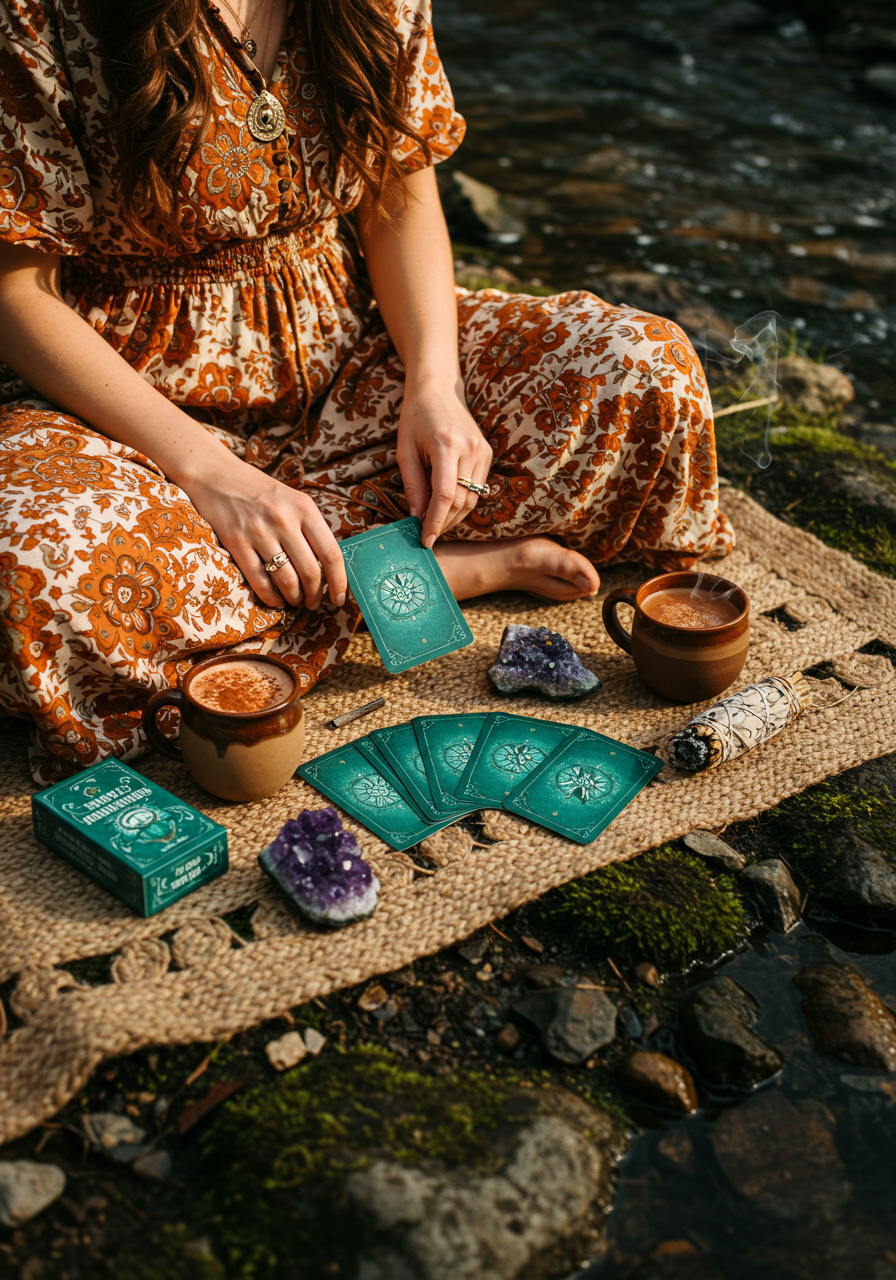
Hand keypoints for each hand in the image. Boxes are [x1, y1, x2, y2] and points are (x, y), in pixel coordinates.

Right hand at [183, 449, 346, 610]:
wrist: (215, 474)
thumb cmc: (258, 490)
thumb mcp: (292, 500)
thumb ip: (309, 528)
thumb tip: (327, 567)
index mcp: (304, 508)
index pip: (331, 554)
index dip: (339, 582)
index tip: (340, 598)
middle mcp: (284, 519)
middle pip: (310, 572)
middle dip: (315, 596)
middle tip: (313, 603)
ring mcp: (259, 531)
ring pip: (286, 580)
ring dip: (294, 598)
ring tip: (295, 601)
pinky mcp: (236, 542)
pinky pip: (259, 581)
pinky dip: (271, 597)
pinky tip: (276, 600)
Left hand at [396, 376, 492, 548]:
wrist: (437, 390)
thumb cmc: (415, 418)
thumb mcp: (405, 451)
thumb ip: (413, 486)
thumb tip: (417, 518)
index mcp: (446, 446)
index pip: (444, 496)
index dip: (435, 523)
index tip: (425, 541)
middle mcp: (470, 449)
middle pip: (461, 501)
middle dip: (444, 523)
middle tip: (426, 535)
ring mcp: (482, 451)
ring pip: (472, 499)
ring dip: (454, 517)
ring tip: (435, 523)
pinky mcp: (487, 454)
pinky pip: (477, 488)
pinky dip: (462, 503)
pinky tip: (446, 506)